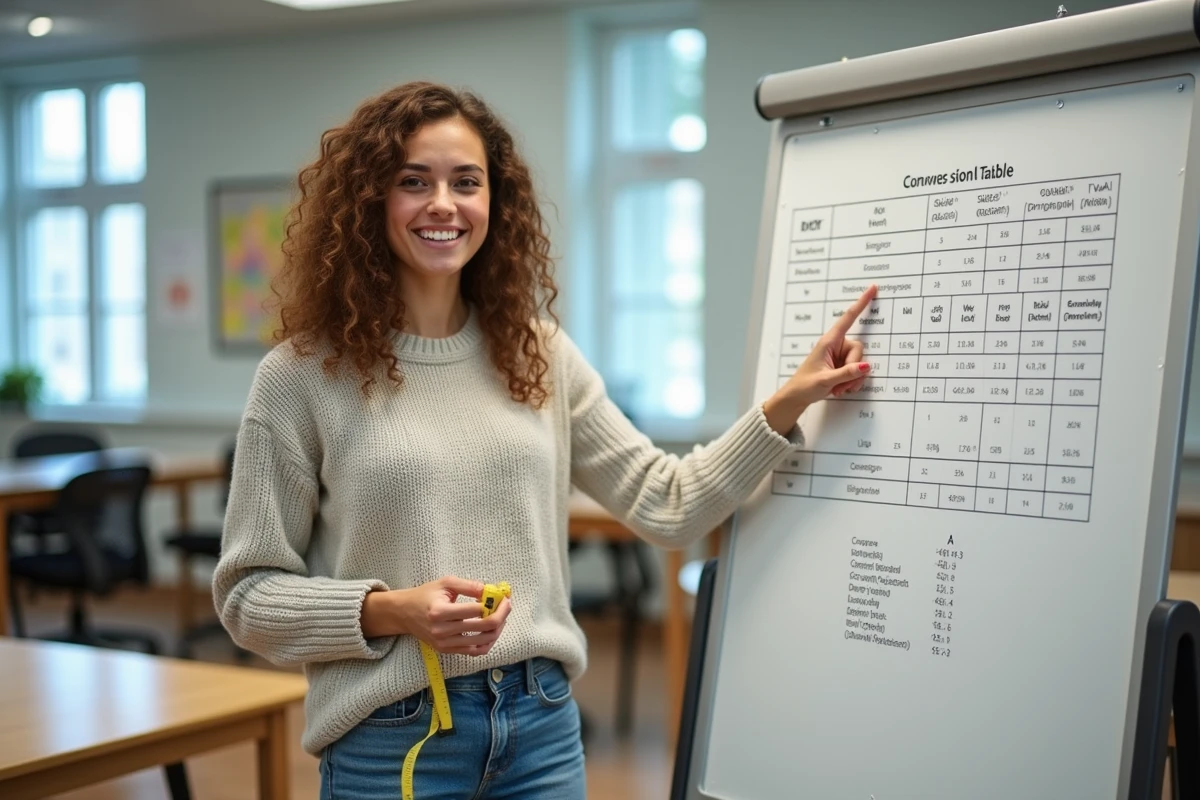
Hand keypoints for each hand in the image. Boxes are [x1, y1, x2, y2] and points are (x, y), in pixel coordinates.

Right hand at [360, 576, 511, 655]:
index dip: (493, 603)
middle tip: (507, 605)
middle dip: (501, 615)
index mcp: (440, 611)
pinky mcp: (446, 650)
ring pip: (482, 641)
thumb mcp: (445, 583)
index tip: (501, 596)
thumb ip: (468, 585)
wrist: (404, 613)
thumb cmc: (426, 595)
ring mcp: (444, 643)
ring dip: (497, 629)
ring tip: (501, 617)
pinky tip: (492, 632)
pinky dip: (487, 643)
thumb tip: (490, 590)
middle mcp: (442, 630)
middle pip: (483, 626)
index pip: (476, 610)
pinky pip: (474, 651)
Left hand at [763, 283, 876, 434]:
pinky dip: (852, 382)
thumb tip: (866, 366)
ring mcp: (840, 356)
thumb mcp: (826, 380)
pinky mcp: (842, 366)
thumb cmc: (805, 385)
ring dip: (852, 379)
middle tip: (841, 385)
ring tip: (837, 388)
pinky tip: (840, 389)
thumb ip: (846, 373)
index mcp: (829, 342)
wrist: (797, 397)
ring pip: (860, 363)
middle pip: (859, 349)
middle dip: (854, 370)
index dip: (861, 302)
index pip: (848, 318)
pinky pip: (857, 371)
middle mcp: (836, 345)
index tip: (872, 288)